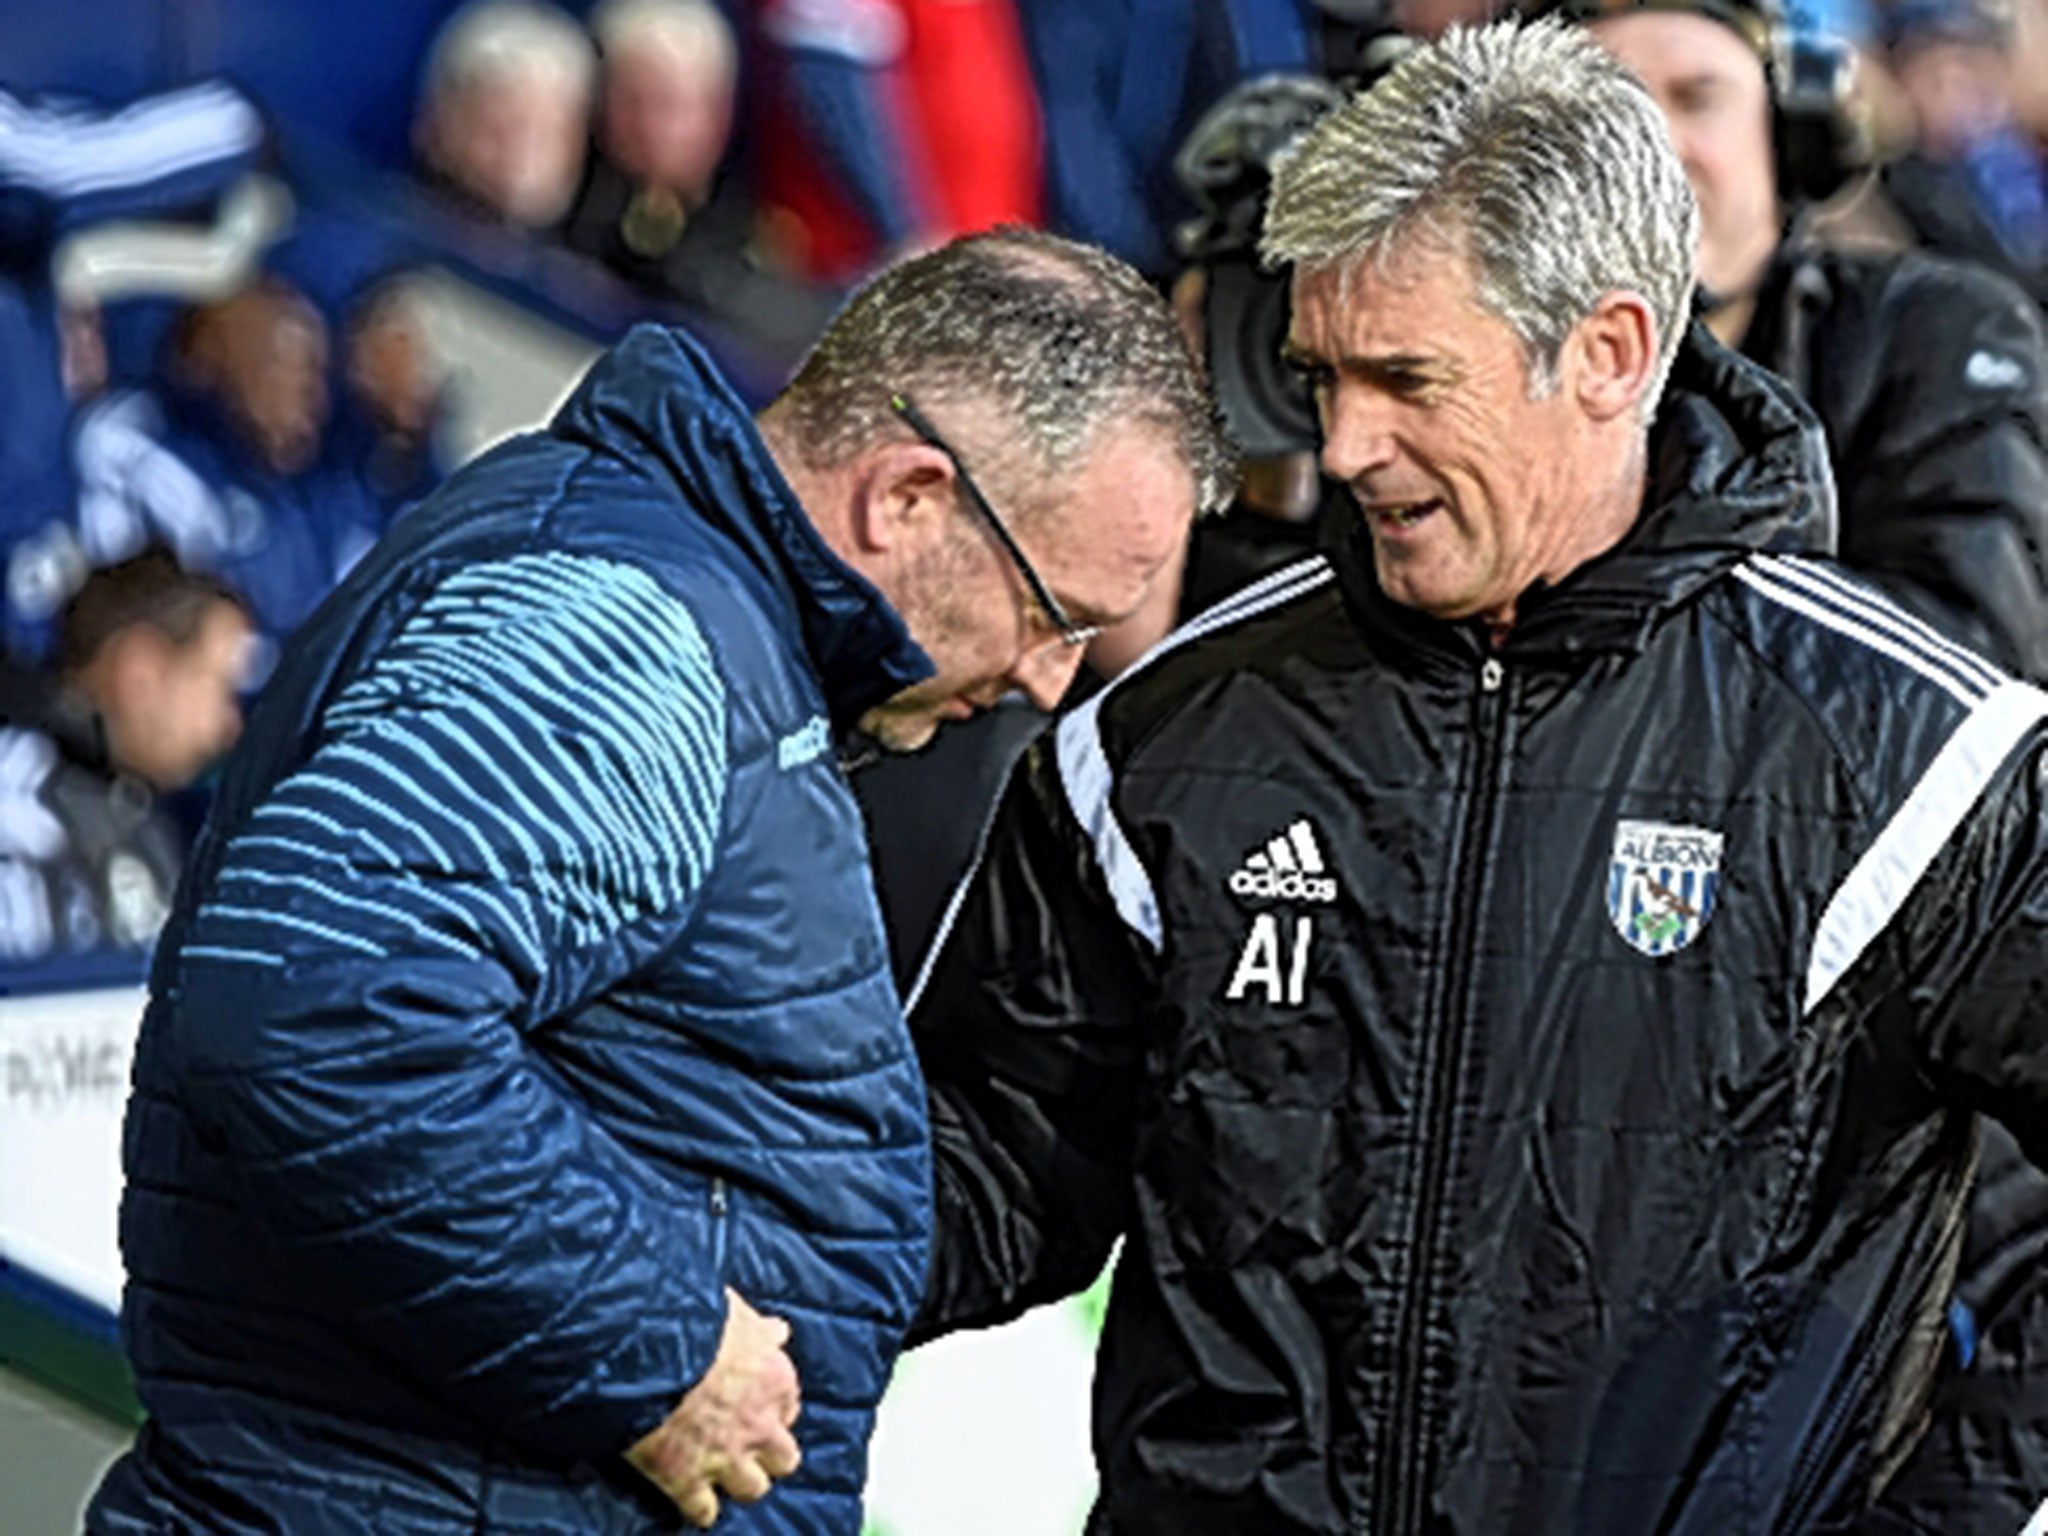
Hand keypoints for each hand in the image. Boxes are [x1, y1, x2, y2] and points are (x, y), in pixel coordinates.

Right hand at [627, 1287, 803, 1527]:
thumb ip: (757, 1328)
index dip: (772, 1409)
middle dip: (769, 1455)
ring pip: (752, 1488)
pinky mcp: (686, 1479)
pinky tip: (693, 1502)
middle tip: (750, 1447)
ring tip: (725, 1475)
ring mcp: (724, 1456)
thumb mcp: (734, 1313)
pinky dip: (698, 1508)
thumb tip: (777, 1331)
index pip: (789, 1406)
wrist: (648, 1352)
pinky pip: (703, 1510)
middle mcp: (757, 1424)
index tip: (758, 1407)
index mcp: (774, 1380)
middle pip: (784, 1457)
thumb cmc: (691, 1322)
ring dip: (740, 1482)